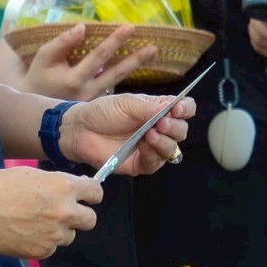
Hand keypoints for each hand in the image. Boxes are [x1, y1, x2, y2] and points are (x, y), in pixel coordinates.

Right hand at [0, 166, 100, 258]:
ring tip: (35, 223)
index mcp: (64, 187)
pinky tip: (25, 233)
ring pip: (69, 236)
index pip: (96, 192)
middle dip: (80, 216)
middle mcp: (64, 212)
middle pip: (90, 220)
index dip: (91, 195)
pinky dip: (43, 243)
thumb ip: (57, 184)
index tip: (86, 197)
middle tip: (64, 213)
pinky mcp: (41, 252)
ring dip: (59, 231)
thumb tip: (75, 190)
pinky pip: (51, 248)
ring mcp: (54, 235)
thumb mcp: (32, 175)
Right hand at [12, 23, 158, 100]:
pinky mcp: (97, 103)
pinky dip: (125, 74)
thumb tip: (83, 27)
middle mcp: (88, 91)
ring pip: (118, 80)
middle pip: (116, 72)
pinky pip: (114, 87)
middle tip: (153, 47)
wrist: (36, 109)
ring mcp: (94, 100)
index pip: (99, 56)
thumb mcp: (44, 57)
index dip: (115, 41)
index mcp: (74, 79)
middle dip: (136, 58)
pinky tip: (137, 63)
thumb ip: (63, 42)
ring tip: (151, 52)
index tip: (130, 27)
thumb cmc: (39, 77)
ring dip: (135, 66)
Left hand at [61, 92, 194, 174]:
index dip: (185, 109)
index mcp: (158, 110)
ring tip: (150, 134)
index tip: (177, 109)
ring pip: (172, 149)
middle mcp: (159, 129)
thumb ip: (151, 107)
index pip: (184, 109)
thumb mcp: (128, 103)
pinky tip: (143, 145)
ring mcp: (151, 148)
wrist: (81, 129)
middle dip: (175, 128)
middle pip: (182, 131)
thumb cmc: (103, 112)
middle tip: (161, 123)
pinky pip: (155, 163)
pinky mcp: (140, 164)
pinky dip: (152, 154)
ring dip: (165, 142)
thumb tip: (173, 107)